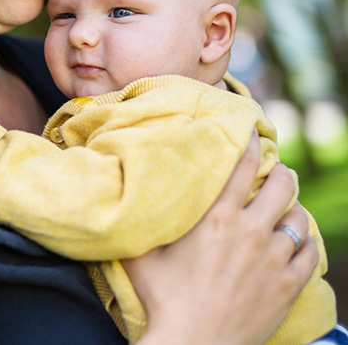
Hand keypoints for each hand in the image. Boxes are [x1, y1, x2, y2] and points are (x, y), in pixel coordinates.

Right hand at [126, 131, 318, 344]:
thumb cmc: (162, 300)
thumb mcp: (142, 254)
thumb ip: (142, 222)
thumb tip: (126, 196)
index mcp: (217, 219)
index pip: (244, 167)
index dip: (250, 146)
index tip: (252, 136)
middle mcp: (250, 232)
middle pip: (282, 185)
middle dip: (280, 172)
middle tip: (274, 171)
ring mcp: (273, 260)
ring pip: (299, 217)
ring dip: (292, 208)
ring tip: (283, 207)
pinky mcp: (288, 285)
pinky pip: (309, 252)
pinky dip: (305, 241)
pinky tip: (296, 240)